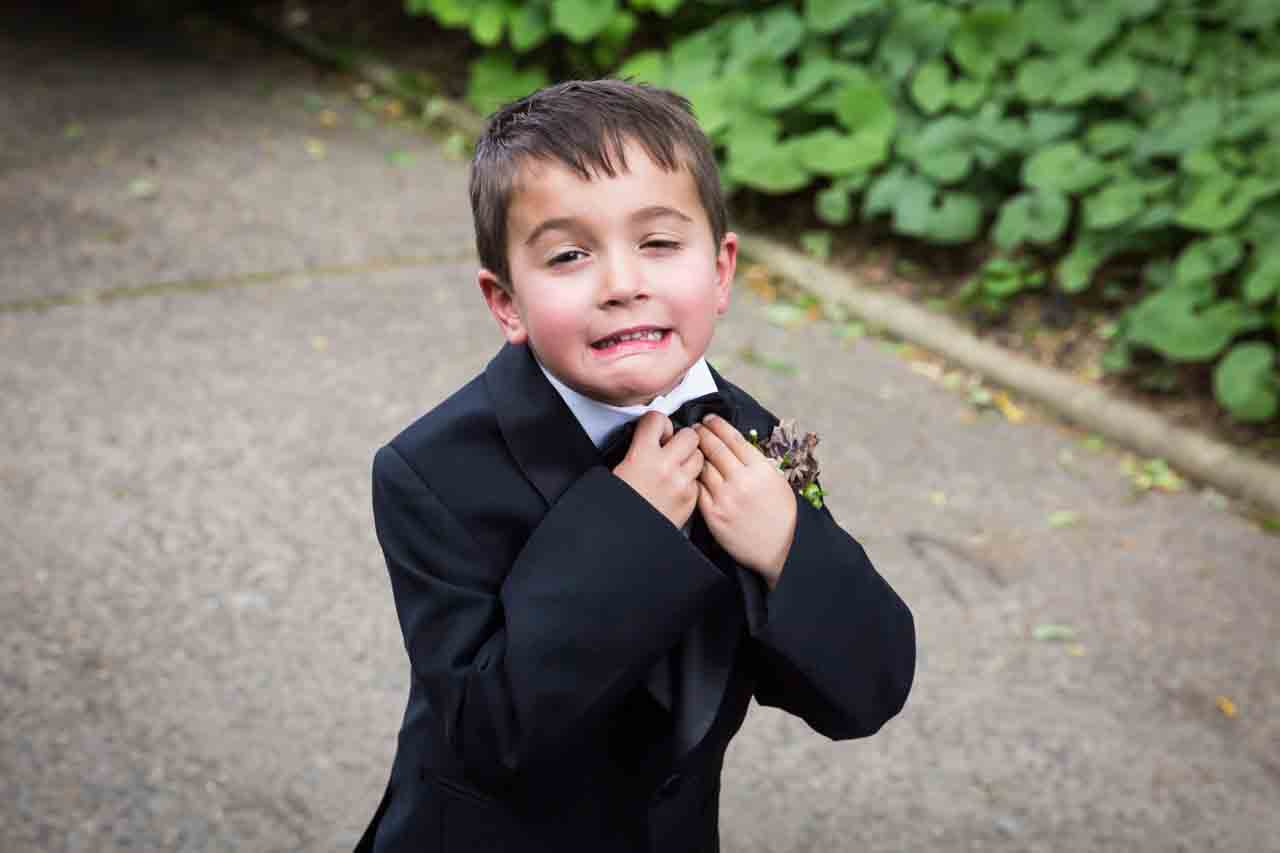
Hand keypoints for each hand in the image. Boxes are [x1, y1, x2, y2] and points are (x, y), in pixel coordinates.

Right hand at [613, 411, 703, 529]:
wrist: (626, 534)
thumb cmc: (620, 502)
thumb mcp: (621, 467)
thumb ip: (640, 447)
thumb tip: (654, 435)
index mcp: (642, 455)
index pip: (658, 419)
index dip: (658, 424)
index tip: (657, 431)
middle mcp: (665, 466)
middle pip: (689, 435)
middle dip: (682, 439)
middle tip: (672, 448)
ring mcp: (681, 484)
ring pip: (699, 456)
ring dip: (690, 459)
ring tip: (676, 468)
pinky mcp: (691, 499)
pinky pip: (699, 479)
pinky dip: (691, 480)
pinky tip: (677, 487)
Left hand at [694, 415, 795, 588]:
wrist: (780, 549)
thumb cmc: (781, 515)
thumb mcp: (777, 481)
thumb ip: (757, 462)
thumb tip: (735, 443)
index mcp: (761, 469)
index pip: (733, 438)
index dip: (718, 425)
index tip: (710, 419)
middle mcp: (742, 480)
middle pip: (714, 448)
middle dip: (701, 433)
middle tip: (695, 427)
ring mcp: (725, 497)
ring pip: (702, 466)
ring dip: (694, 453)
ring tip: (690, 447)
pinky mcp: (713, 513)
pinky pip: (698, 488)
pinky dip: (693, 477)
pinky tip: (691, 471)